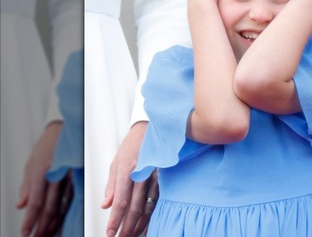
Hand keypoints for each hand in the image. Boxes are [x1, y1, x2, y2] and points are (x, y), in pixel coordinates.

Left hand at [17, 122, 71, 236]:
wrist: (67, 126)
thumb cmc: (48, 144)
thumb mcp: (30, 163)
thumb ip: (26, 186)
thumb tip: (21, 205)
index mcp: (41, 171)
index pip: (35, 202)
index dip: (31, 220)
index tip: (26, 232)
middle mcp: (56, 175)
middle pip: (50, 207)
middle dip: (43, 225)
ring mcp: (69, 175)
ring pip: (64, 203)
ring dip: (56, 221)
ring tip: (50, 232)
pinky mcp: (79, 174)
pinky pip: (74, 196)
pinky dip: (68, 210)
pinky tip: (65, 218)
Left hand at [101, 121, 157, 236]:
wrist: (156, 127)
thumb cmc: (134, 143)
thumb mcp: (117, 161)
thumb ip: (111, 185)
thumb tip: (105, 205)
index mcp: (127, 170)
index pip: (120, 202)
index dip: (115, 220)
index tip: (110, 233)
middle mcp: (142, 174)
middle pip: (134, 208)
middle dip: (127, 227)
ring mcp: (155, 176)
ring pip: (148, 206)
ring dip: (140, 224)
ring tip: (133, 235)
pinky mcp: (165, 177)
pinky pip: (158, 199)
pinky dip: (152, 214)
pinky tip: (148, 222)